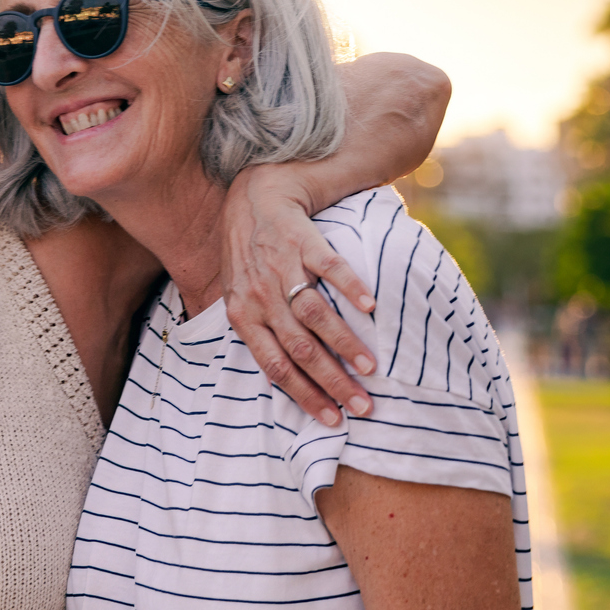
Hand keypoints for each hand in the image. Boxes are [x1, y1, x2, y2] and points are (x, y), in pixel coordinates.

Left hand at [223, 161, 378, 427]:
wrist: (257, 190)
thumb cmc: (250, 249)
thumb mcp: (238, 291)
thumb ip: (254, 328)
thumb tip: (276, 377)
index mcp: (243, 314)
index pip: (274, 366)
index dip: (304, 395)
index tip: (333, 419)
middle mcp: (260, 294)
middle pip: (299, 349)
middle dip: (333, 382)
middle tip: (363, 406)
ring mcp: (281, 266)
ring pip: (314, 314)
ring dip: (345, 344)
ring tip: (371, 368)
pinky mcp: (303, 239)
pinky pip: (328, 267)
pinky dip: (350, 288)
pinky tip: (371, 307)